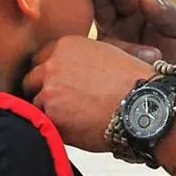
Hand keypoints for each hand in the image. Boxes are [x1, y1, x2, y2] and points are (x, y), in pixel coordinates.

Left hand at [22, 36, 152, 152]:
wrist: (144, 105)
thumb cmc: (134, 82)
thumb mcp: (110, 52)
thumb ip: (85, 55)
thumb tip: (79, 64)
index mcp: (66, 45)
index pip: (40, 59)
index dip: (48, 74)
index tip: (57, 85)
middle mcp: (53, 64)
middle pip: (31, 80)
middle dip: (43, 92)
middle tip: (61, 105)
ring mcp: (50, 90)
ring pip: (36, 105)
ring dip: (49, 113)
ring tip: (74, 120)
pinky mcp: (52, 115)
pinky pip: (44, 124)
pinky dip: (56, 129)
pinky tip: (75, 130)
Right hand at [90, 0, 175, 84]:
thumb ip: (169, 14)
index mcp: (139, 13)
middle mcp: (120, 26)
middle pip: (104, 3)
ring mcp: (108, 45)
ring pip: (95, 23)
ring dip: (96, 8)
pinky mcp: (100, 65)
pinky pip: (92, 52)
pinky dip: (92, 43)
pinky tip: (95, 38)